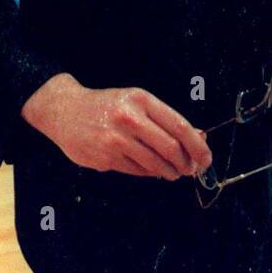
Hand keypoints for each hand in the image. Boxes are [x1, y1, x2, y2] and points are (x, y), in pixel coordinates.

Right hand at [22, 75, 211, 179]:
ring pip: (155, 163)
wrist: (65, 110)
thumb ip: (165, 120)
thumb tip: (198, 138)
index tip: (206, 158)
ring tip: (173, 172)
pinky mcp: (105, 158)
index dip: (198, 146)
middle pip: (170, 148)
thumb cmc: (107, 106)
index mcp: (141, 100)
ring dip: (170, 172)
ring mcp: (115, 139)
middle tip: (190, 169)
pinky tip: (151, 169)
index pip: (179, 127)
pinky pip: (137, 171)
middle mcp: (129, 118)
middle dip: (186, 163)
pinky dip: (149, 172)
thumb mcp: (136, 103)